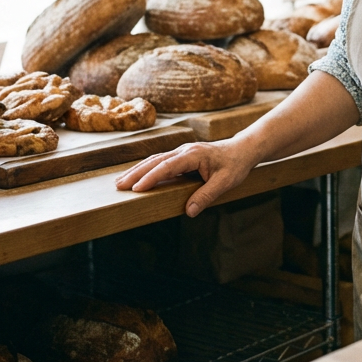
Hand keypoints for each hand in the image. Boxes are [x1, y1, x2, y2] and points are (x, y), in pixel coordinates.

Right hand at [115, 140, 252, 216]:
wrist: (243, 149)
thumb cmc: (235, 165)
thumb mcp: (225, 182)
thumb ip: (207, 195)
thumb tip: (189, 211)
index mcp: (194, 154)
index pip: (168, 166)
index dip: (151, 177)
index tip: (136, 188)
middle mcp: (185, 150)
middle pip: (156, 161)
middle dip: (136, 173)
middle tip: (118, 186)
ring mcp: (182, 151)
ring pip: (155, 159)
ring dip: (138, 170)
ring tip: (120, 182)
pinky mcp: (182, 156)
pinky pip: (161, 161)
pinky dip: (146, 168)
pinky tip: (137, 176)